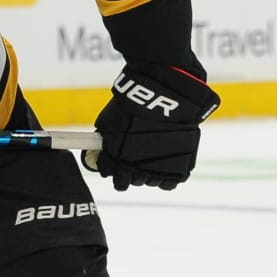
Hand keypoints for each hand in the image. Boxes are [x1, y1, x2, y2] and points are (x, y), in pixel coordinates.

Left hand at [81, 63, 219, 190]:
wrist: (167, 94)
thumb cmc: (135, 104)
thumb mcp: (109, 121)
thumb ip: (103, 141)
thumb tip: (96, 154)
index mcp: (117, 159)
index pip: (112, 176)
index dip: (112, 170)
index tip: (115, 165)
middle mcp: (136, 169)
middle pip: (131, 182)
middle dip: (130, 171)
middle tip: (134, 156)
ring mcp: (158, 169)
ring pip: (150, 182)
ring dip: (148, 172)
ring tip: (151, 155)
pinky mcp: (179, 167)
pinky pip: (169, 182)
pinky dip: (166, 175)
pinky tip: (164, 162)